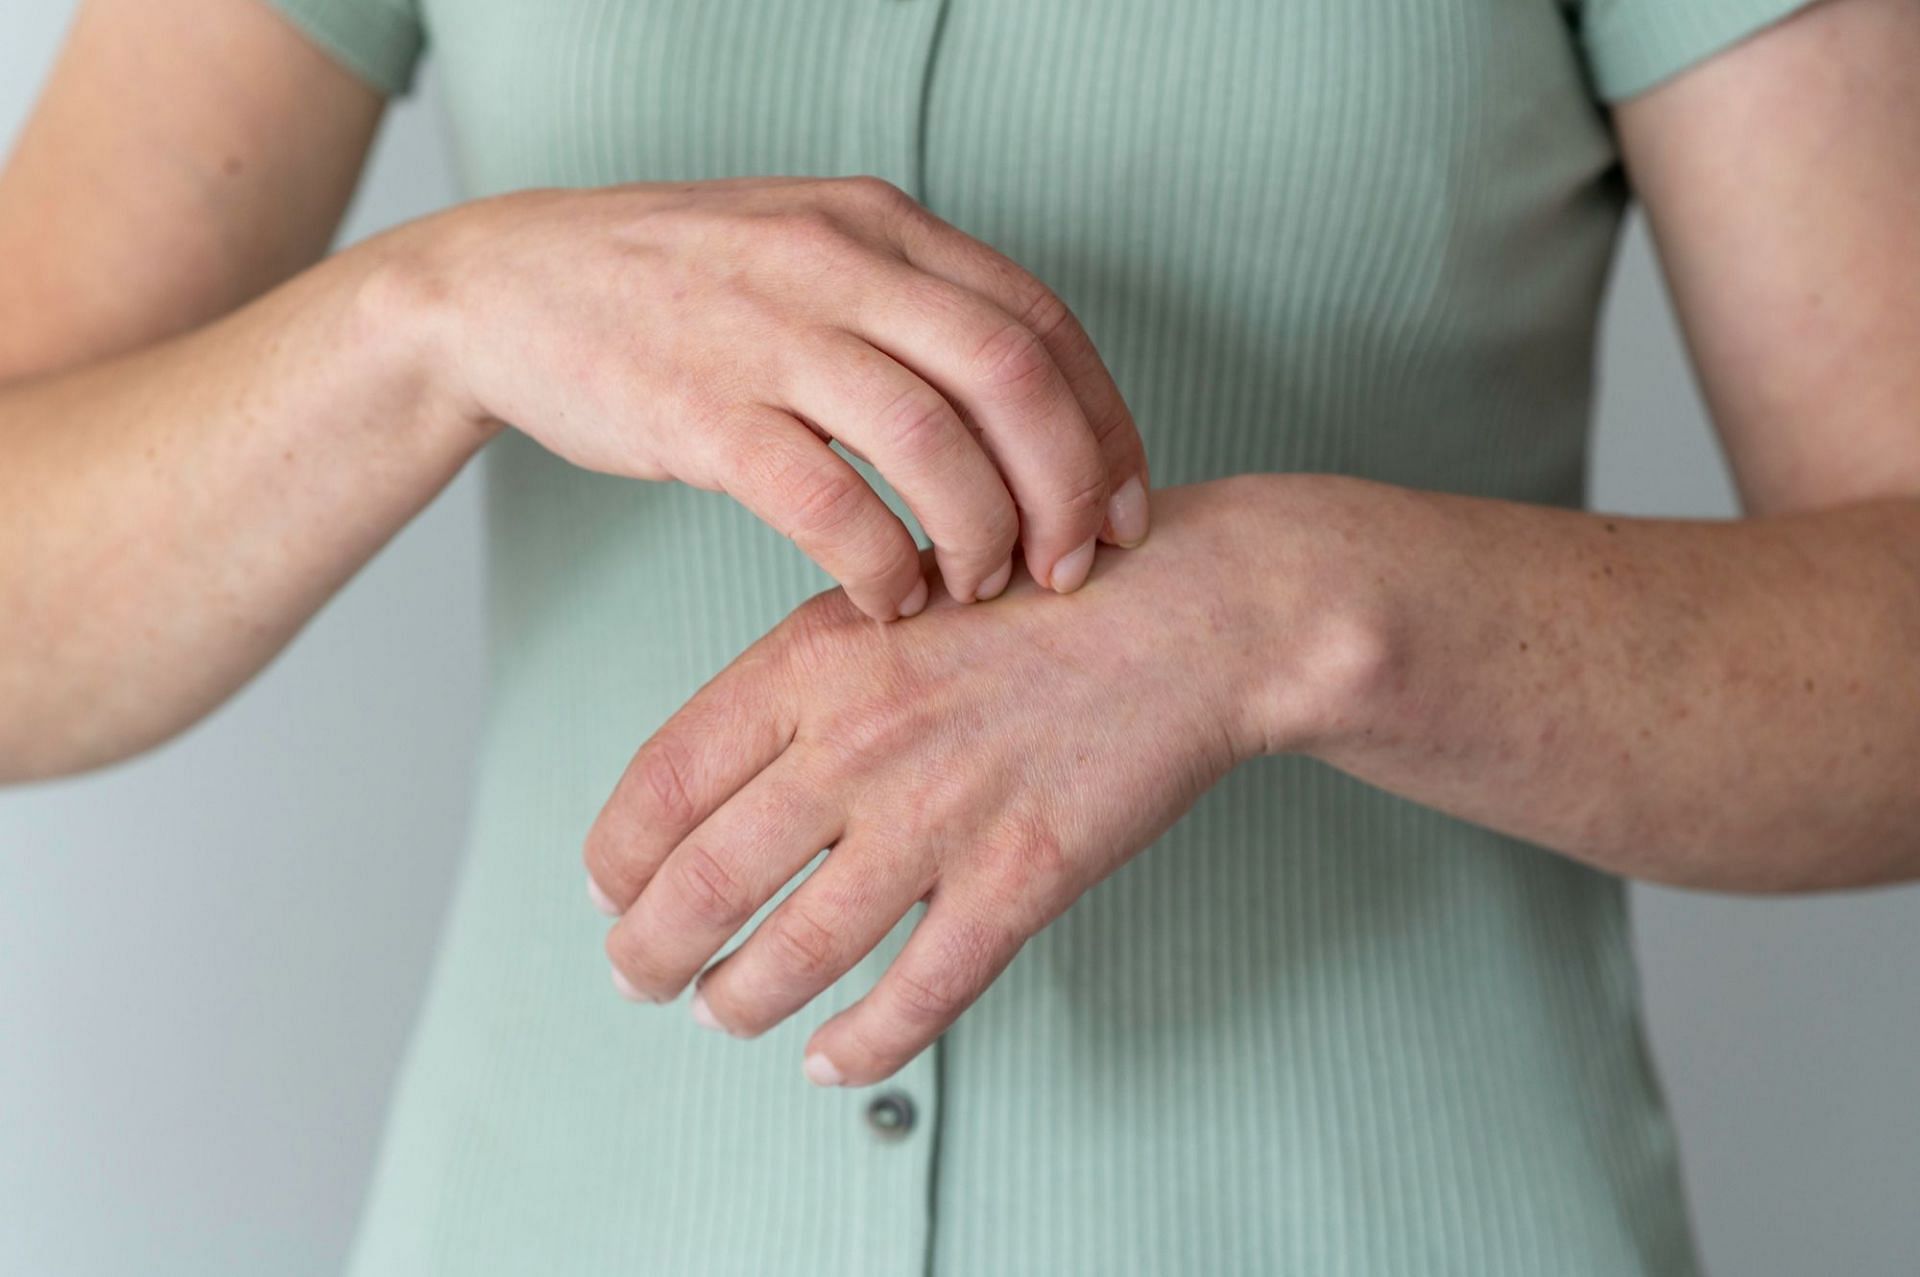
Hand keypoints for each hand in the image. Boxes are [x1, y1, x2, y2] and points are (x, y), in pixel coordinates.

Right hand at [392, 175, 1150, 617]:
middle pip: (1009, 375)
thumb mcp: (809, 257)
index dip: (1103, 424)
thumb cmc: (676, 292)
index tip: (1126, 508)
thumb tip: (1022, 418)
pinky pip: (825, 499)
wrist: (506, 288)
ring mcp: (766, 330)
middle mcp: (838, 261)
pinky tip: (889, 600)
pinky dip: (877, 562)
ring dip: (980, 532)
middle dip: (1066, 485)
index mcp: (880, 224)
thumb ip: (910, 311)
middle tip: (1074, 566)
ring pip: (930, 438)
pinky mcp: (699, 407)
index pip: (1039, 321)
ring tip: (981, 589)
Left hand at [583, 479, 1364, 1084]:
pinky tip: (830, 1061)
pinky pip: (916, 995)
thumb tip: (705, 783)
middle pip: (705, 882)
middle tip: (640, 977)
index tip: (606, 891)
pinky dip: (859, 1046)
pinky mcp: (1021, 878)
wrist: (1186, 616)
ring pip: (795, 953)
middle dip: (649, 952)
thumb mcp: (888, 599)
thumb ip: (796, 685)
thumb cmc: (1034, 607)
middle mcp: (860, 742)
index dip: (615, 858)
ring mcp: (940, 816)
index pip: (663, 783)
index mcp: (813, 663)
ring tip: (720, 1014)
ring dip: (736, 1003)